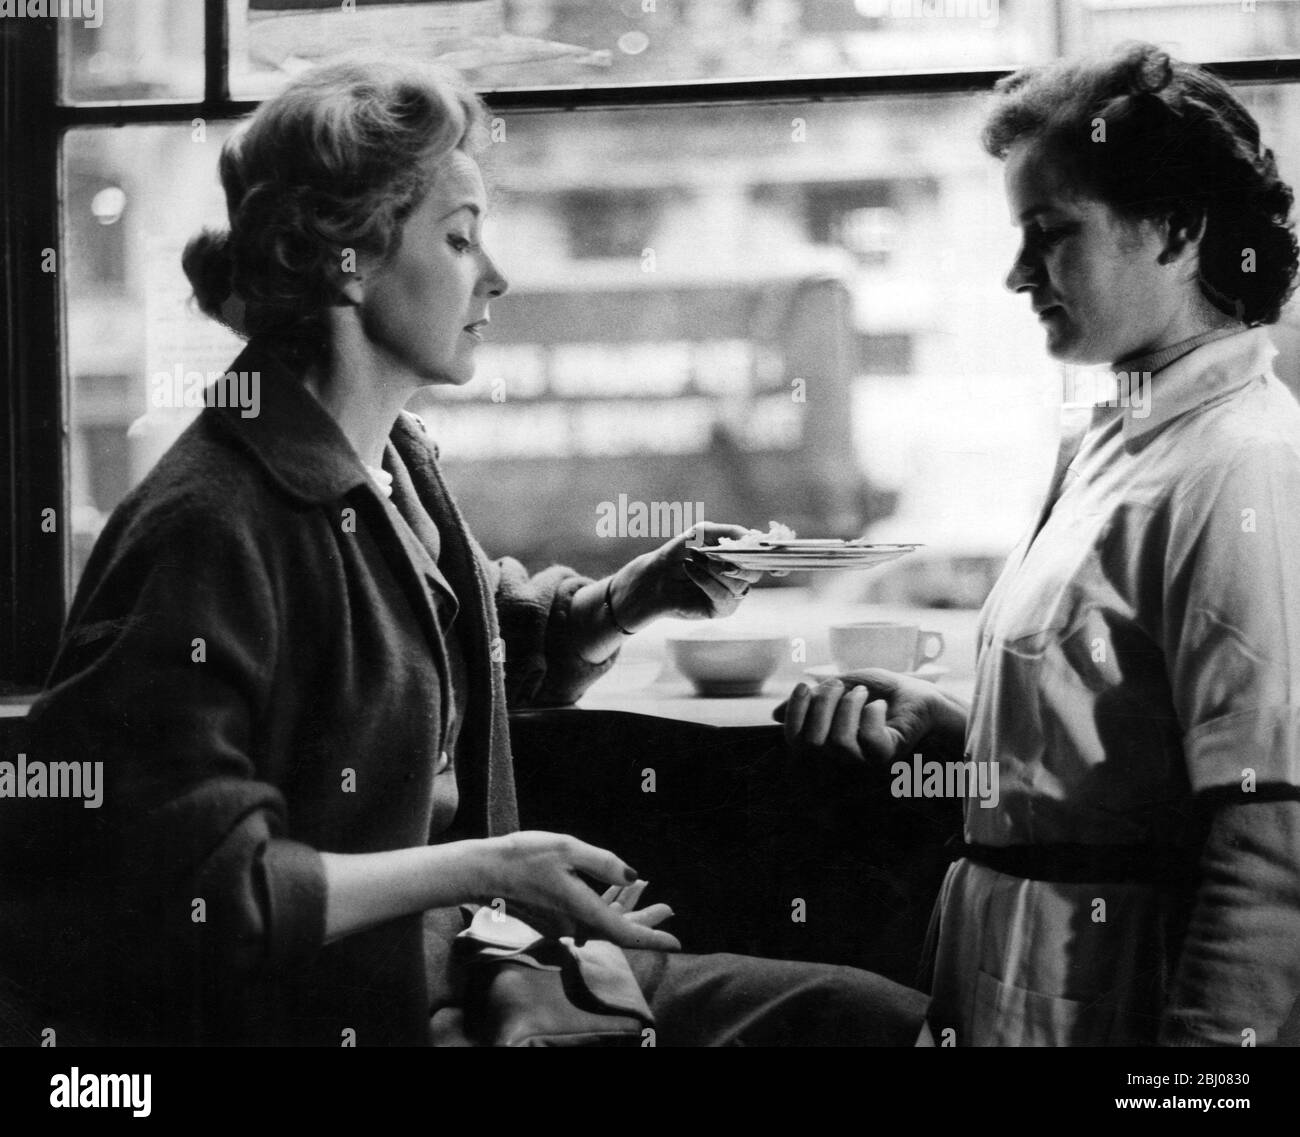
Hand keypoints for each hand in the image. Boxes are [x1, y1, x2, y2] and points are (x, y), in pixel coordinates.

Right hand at [477, 831, 681, 951]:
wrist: (484, 870)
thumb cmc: (525, 856)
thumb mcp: (569, 849)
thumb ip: (603, 863)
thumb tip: (633, 876)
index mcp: (582, 910)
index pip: (625, 933)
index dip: (652, 937)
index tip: (676, 943)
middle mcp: (573, 924)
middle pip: (617, 929)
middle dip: (644, 919)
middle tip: (668, 909)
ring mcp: (561, 924)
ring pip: (601, 920)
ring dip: (624, 906)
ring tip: (644, 888)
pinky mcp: (552, 917)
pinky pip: (586, 914)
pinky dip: (602, 902)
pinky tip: (612, 886)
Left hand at [609, 522, 761, 629]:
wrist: (656, 576)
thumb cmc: (680, 552)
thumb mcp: (704, 532)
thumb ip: (730, 531)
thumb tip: (753, 537)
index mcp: (740, 558)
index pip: (763, 557)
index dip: (765, 554)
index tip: (756, 546)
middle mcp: (740, 577)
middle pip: (754, 572)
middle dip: (733, 560)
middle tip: (710, 552)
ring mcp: (733, 595)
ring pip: (738, 584)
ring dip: (713, 568)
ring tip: (693, 558)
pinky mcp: (722, 610)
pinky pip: (723, 596)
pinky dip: (705, 580)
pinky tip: (690, 569)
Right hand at [773, 668, 966, 764]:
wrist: (921, 696)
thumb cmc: (883, 692)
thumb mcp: (841, 688)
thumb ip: (811, 701)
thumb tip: (774, 715)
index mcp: (826, 741)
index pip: (795, 740)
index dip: (794, 713)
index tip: (805, 686)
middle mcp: (841, 757)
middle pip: (812, 742)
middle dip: (824, 705)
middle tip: (842, 686)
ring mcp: (864, 760)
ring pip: (838, 744)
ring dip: (849, 707)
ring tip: (864, 694)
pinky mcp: (886, 757)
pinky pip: (868, 739)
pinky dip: (871, 713)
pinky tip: (880, 706)